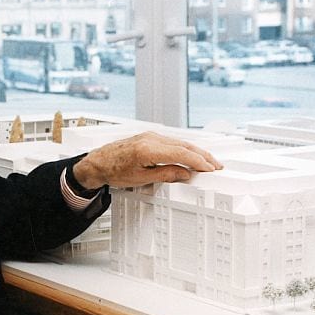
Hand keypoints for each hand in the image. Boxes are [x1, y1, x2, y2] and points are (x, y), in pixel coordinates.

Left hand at [72, 132, 222, 189]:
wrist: (98, 163)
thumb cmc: (114, 171)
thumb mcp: (141, 178)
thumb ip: (166, 174)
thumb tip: (185, 173)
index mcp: (149, 149)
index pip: (182, 154)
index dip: (199, 162)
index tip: (210, 168)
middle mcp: (151, 139)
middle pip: (184, 145)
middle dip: (203, 156)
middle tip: (216, 165)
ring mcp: (150, 136)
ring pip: (180, 142)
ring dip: (196, 151)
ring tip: (208, 161)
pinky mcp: (149, 136)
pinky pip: (172, 141)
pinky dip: (185, 148)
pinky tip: (191, 154)